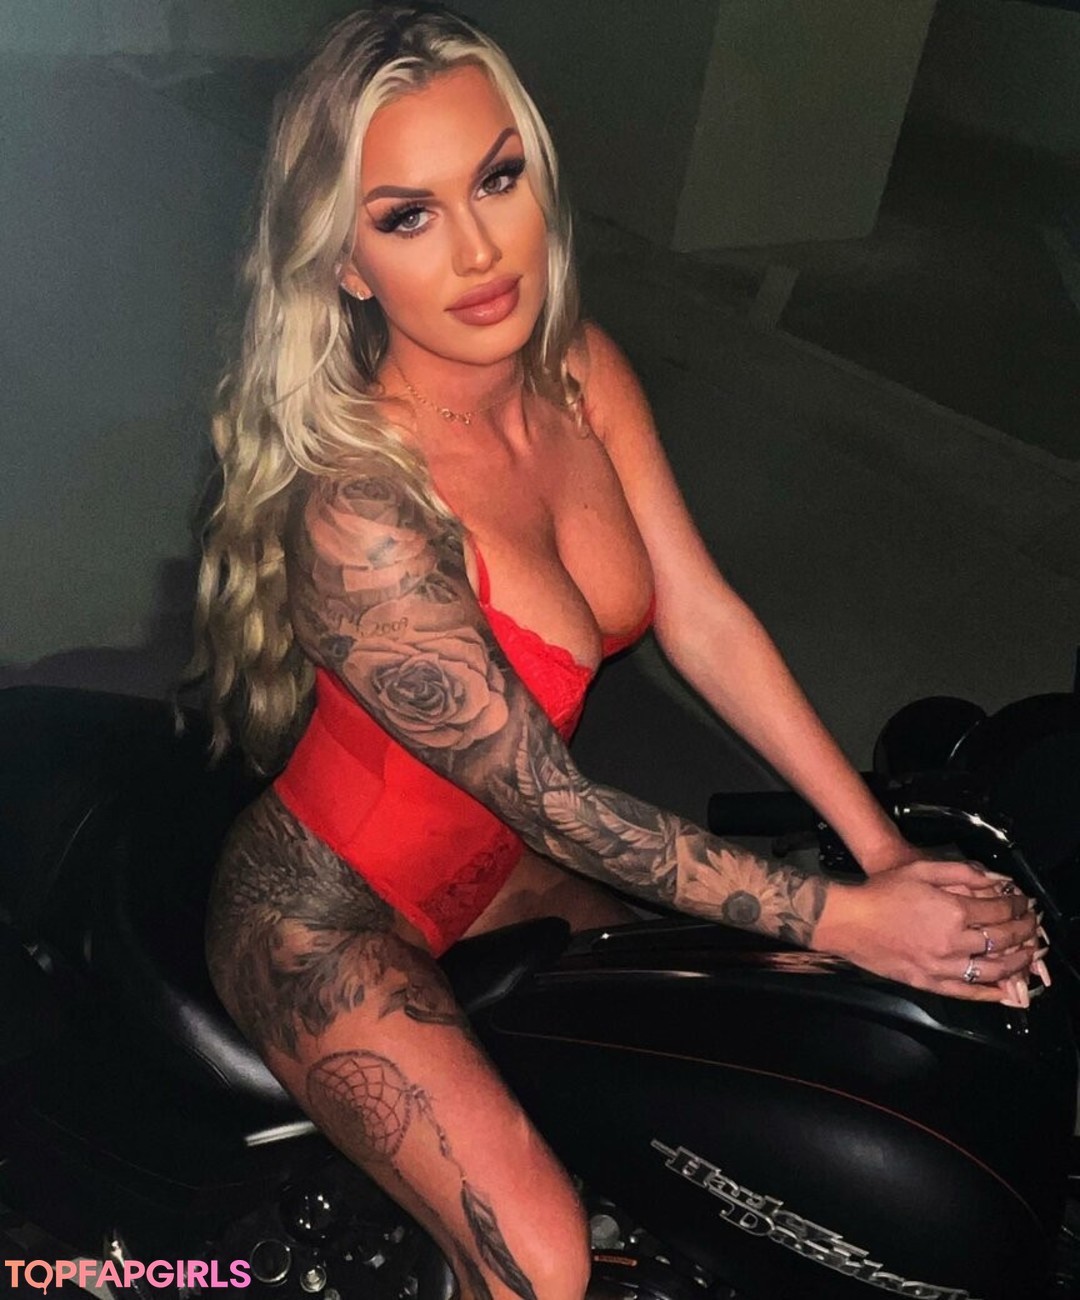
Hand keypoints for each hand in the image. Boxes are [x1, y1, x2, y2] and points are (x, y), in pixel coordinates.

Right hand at [814, 859, 1038, 1003]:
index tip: (1023, 904)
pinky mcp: (928, 982)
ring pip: (993, 970)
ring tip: (1026, 956)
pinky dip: (991, 993)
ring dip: (1016, 963)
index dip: (1017, 906)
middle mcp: (952, 941)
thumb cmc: (880, 893)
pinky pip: (968, 992)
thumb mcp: (920, 870)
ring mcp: (941, 965)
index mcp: (952, 911)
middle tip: (1031, 927)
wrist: (847, 922)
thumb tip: (992, 879)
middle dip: (1024, 932)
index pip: (999, 910)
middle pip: (1002, 940)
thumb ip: (960, 871)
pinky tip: (1005, 989)